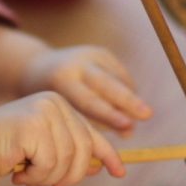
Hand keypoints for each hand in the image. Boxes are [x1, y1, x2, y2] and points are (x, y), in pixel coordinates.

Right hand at [0, 92, 124, 185]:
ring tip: (28, 177)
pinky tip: (19, 175)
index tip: (119, 173)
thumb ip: (68, 151)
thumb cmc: (6, 150)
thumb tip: (98, 167)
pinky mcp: (33, 125)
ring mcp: (44, 111)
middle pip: (82, 149)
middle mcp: (54, 102)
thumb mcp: (43, 148)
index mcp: (58, 103)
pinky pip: (49, 163)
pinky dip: (36, 178)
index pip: (90, 132)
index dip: (107, 154)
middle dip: (70, 175)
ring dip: (47, 178)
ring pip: (66, 159)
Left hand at [22, 45, 152, 135]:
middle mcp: (77, 64)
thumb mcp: (62, 112)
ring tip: (142, 116)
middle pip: (108, 84)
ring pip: (118, 79)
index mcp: (61, 81)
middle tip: (148, 114)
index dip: (109, 115)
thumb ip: (90, 124)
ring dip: (131, 99)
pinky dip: (128, 89)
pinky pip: (121, 75)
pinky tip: (130, 103)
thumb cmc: (51, 100)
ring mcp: (90, 55)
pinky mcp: (101, 52)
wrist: (37, 67)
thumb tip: (129, 133)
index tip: (128, 126)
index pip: (88, 101)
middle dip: (129, 101)